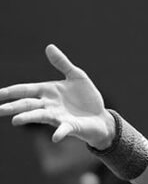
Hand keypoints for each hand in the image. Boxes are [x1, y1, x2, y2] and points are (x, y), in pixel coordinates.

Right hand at [0, 45, 114, 147]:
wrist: (101, 117)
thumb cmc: (87, 97)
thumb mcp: (77, 76)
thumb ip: (62, 63)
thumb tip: (49, 46)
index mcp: (47, 92)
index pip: (25, 90)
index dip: (10, 91)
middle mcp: (49, 105)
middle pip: (27, 105)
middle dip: (13, 106)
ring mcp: (59, 117)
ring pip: (40, 116)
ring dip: (28, 118)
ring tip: (15, 121)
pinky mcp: (71, 127)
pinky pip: (64, 130)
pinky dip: (60, 133)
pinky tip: (56, 137)